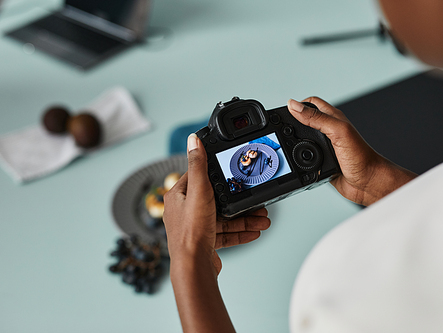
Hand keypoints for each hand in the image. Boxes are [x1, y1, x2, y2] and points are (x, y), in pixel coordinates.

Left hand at [163, 134, 270, 274]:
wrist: (193, 267)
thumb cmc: (191, 231)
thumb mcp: (199, 191)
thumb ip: (199, 165)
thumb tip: (194, 140)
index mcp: (179, 196)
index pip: (199, 177)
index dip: (218, 175)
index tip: (235, 174)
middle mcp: (185, 211)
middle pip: (217, 200)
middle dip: (240, 202)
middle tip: (258, 203)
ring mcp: (195, 227)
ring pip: (224, 218)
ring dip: (245, 219)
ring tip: (263, 220)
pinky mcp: (205, 242)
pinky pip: (225, 234)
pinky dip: (240, 232)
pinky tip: (255, 231)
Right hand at [288, 97, 415, 205]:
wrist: (368, 183)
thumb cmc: (361, 157)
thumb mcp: (337, 132)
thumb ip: (316, 118)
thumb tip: (294, 106)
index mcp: (333, 119)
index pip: (311, 104)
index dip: (298, 105)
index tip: (286, 112)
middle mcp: (329, 131)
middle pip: (304, 122)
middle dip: (293, 124)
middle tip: (282, 128)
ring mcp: (325, 147)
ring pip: (303, 141)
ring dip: (295, 144)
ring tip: (287, 144)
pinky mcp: (322, 162)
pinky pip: (306, 159)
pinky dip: (300, 160)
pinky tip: (298, 162)